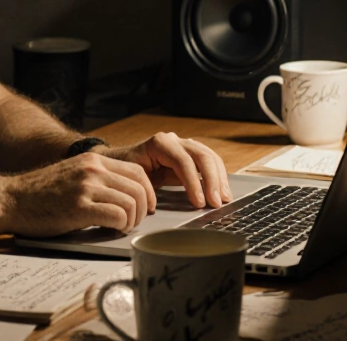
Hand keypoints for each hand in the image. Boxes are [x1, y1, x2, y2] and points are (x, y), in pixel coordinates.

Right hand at [1, 152, 154, 236]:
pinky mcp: (79, 207)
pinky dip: (120, 226)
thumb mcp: (74, 175)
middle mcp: (93, 169)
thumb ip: (98, 179)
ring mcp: (86, 187)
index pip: (137, 171)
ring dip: (132, 220)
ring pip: (131, 202)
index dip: (147, 192)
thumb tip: (126, 196)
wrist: (10, 199)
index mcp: (94, 160)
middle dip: (142, 209)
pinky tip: (110, 230)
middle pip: (139, 186)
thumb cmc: (41, 194)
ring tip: (120, 227)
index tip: (145, 207)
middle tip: (133, 222)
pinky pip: (117, 216)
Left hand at [101, 133, 232, 209]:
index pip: (183, 161)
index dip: (194, 183)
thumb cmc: (126, 170)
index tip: (200, 203)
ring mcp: (184, 144)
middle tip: (216, 203)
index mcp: (160, 143)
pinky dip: (217, 176)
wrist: (122, 159)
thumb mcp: (133, 177)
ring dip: (219, 179)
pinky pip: (209, 161)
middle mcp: (175, 140)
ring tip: (224, 199)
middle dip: (212, 180)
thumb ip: (145, 187)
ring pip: (209, 157)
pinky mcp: (190, 154)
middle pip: (201, 156)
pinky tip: (222, 191)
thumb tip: (155, 206)